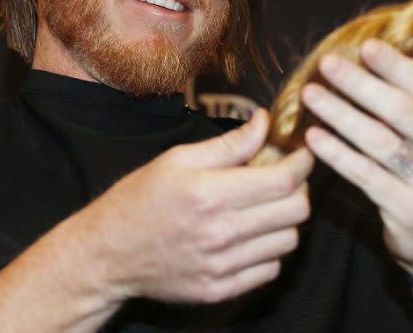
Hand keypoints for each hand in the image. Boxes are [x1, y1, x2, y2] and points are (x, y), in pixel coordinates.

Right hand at [83, 108, 313, 304]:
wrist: (108, 253)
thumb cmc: (140, 198)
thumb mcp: (178, 159)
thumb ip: (229, 144)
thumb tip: (265, 122)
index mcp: (209, 193)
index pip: (282, 180)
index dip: (302, 162)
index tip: (303, 152)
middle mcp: (220, 233)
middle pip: (295, 212)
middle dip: (299, 188)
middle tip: (284, 176)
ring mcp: (222, 266)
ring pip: (289, 241)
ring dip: (285, 219)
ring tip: (264, 205)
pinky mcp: (221, 290)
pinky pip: (270, 269)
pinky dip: (269, 248)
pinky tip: (250, 233)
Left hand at [302, 38, 412, 282]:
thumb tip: (371, 62)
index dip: (393, 65)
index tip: (364, 46)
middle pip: (400, 110)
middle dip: (359, 84)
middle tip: (326, 65)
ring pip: (378, 141)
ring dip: (340, 114)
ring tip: (311, 95)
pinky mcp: (409, 211)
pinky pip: (365, 175)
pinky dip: (337, 153)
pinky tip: (313, 137)